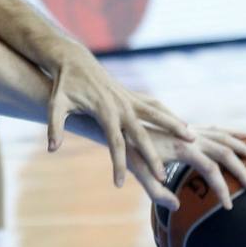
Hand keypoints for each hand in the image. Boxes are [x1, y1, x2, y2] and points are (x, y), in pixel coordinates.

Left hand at [45, 47, 195, 187]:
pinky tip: (184, 126)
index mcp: (103, 112)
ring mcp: (129, 99)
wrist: (75, 61)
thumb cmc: (64, 85)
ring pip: (157, 116)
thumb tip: (52, 149)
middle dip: (152, 157)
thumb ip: (55, 127)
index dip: (116, 164)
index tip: (118, 184)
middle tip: (163, 178)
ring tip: (193, 140)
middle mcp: (121, 106)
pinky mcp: (133, 95)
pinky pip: (155, 106)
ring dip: (174, 127)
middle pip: (141, 135)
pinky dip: (169, 115)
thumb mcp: (56, 106)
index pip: (113, 143)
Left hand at [128, 126, 245, 210]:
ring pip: (226, 137)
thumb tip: (177, 206)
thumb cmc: (132, 153)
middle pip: (225, 152)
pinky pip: (218, 129)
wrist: (124, 126)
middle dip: (242, 171)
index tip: (229, 207)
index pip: (210, 169)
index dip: (222, 189)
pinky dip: (234, 133)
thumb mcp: (140, 174)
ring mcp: (192, 130)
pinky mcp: (190, 128)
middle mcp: (191, 136)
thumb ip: (157, 192)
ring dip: (245, 147)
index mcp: (182, 148)